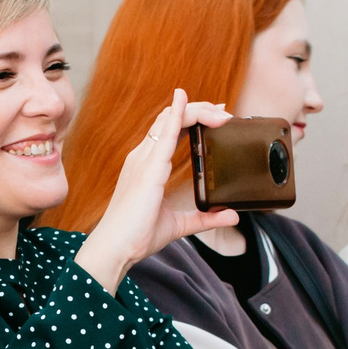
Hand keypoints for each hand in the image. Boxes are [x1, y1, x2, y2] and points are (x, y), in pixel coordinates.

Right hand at [75, 91, 239, 291]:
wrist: (116, 249)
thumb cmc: (136, 236)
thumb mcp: (178, 224)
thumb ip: (204, 218)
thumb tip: (232, 216)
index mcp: (147, 166)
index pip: (168, 130)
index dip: (190, 116)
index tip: (215, 115)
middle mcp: (143, 157)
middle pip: (170, 119)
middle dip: (199, 110)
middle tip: (225, 111)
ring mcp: (143, 161)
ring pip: (170, 121)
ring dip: (197, 111)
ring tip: (220, 112)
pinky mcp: (148, 170)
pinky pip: (164, 136)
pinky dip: (176, 115)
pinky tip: (184, 99)